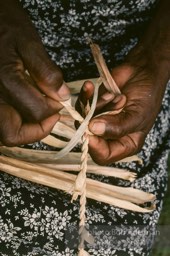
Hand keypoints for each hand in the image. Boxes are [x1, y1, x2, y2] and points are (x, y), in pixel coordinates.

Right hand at [0, 0, 69, 145]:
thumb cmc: (5, 25)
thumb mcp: (29, 43)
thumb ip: (46, 72)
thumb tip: (62, 97)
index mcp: (5, 81)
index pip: (35, 113)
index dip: (53, 111)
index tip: (60, 100)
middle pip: (12, 134)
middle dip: (37, 128)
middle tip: (50, 114)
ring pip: (4, 132)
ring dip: (24, 129)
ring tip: (39, 112)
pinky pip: (1, 122)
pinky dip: (15, 122)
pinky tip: (26, 108)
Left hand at [76, 59, 166, 164]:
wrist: (143, 72)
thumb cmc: (147, 96)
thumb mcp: (137, 116)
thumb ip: (117, 127)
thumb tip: (93, 130)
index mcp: (124, 143)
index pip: (104, 155)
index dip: (94, 146)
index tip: (90, 129)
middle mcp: (109, 135)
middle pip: (89, 138)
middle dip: (96, 120)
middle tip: (110, 103)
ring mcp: (99, 119)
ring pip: (83, 120)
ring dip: (96, 105)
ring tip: (113, 95)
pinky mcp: (92, 105)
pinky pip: (81, 105)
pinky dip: (85, 95)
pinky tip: (89, 87)